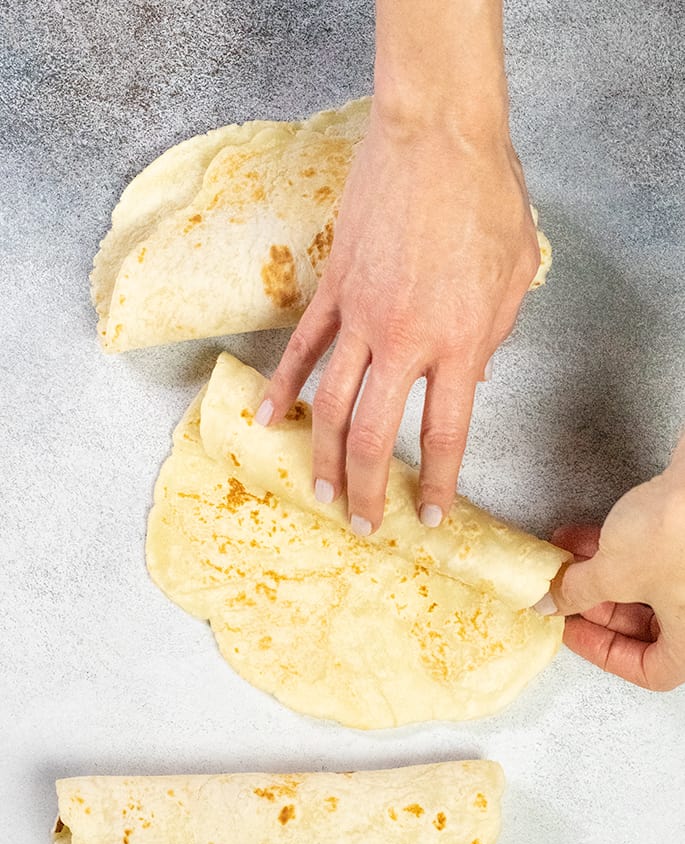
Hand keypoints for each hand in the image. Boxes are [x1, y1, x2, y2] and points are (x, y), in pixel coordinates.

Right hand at [258, 106, 540, 533]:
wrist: (438, 136)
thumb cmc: (487, 197)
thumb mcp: (515, 276)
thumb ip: (493, 338)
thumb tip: (471, 381)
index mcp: (459, 343)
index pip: (444, 434)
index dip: (435, 483)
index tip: (426, 517)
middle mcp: (404, 340)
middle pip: (374, 434)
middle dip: (366, 489)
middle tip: (360, 523)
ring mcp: (359, 315)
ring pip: (329, 403)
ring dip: (321, 455)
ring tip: (317, 491)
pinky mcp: (331, 288)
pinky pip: (301, 348)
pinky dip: (281, 386)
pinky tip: (267, 418)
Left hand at [540, 435, 684, 691]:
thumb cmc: (674, 535)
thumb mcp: (613, 572)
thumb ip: (577, 593)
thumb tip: (551, 603)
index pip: (653, 672)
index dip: (604, 652)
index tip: (570, 630)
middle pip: (647, 626)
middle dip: (596, 605)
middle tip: (562, 591)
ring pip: (646, 588)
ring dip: (600, 573)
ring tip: (562, 558)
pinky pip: (651, 558)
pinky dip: (617, 551)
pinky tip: (579, 536)